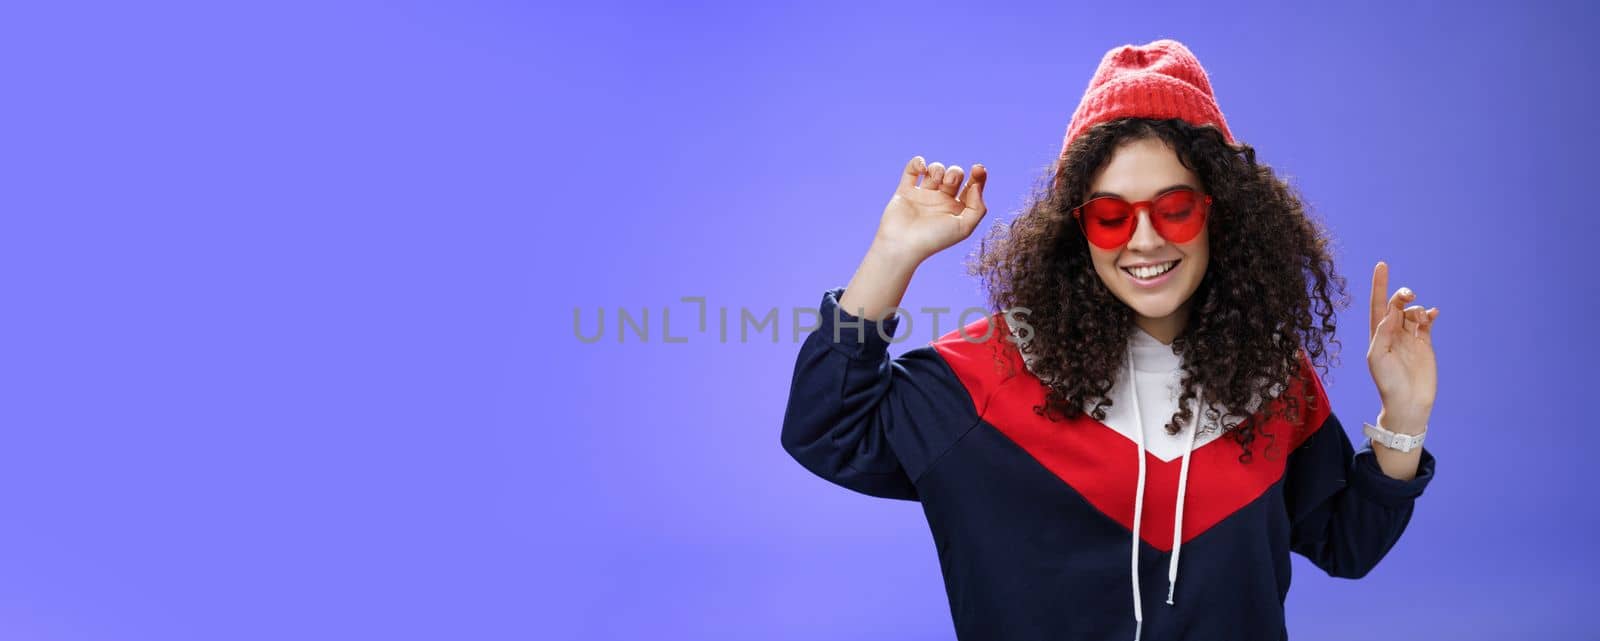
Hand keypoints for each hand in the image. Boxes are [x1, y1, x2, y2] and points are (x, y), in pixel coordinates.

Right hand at [874, 156, 988, 262]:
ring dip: (937, 169)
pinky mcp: (905, 191)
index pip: (972, 187)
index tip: (978, 169)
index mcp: (956, 210)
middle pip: (954, 175)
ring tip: (935, 180)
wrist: (902, 245)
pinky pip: (912, 169)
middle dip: (954, 174)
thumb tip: (976, 185)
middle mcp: (941, 201)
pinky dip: (917, 163)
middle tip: (949, 183)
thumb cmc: (933, 239)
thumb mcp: (964, 228)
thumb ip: (977, 208)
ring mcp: (923, 195)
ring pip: (935, 170)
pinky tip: (921, 168)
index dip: (978, 176)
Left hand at [1367, 261, 1438, 432]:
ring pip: (1413, 312)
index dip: (1380, 285)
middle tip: (1408, 295)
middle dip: (1402, 295)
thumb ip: (1383, 333)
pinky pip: (1427, 323)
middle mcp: (1393, 333)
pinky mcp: (1425, 344)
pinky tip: (1433, 314)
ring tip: (1422, 318)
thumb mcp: (1378, 358)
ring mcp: (1410, 338)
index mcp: (1378, 334)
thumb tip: (1391, 311)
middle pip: (1397, 305)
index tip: (1382, 265)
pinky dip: (1430, 315)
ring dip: (1417, 309)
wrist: (1408, 403)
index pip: (1378, 304)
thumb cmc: (1388, 383)